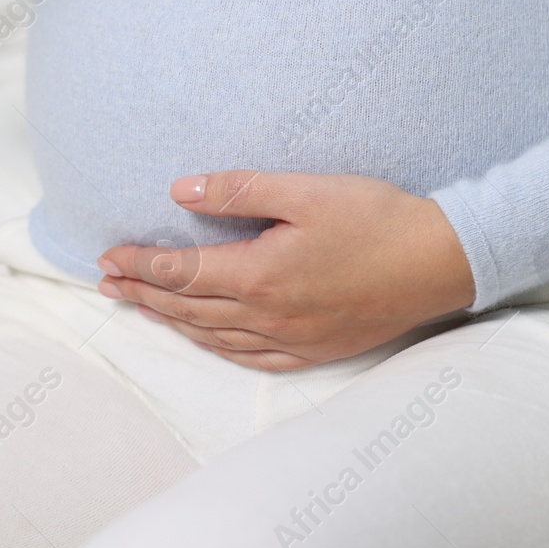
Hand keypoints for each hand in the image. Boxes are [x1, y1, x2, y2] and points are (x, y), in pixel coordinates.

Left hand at [97, 170, 475, 369]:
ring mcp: (293, 338)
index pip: (181, 271)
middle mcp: (269, 315)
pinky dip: (217, 347)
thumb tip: (180, 189)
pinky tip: (206, 339)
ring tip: (142, 307)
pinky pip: (251, 358)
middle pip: (189, 308)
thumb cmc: (378, 217)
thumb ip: (239, 190)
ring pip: (214, 336)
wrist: (441, 261)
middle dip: (143, 293)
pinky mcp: (316, 349)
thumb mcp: (307, 190)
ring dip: (172, 321)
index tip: (108, 256)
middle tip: (107, 283)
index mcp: (260, 274)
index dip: (141, 264)